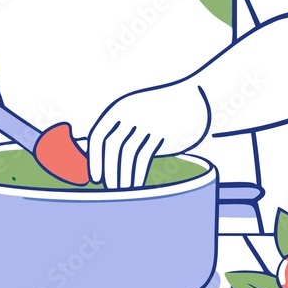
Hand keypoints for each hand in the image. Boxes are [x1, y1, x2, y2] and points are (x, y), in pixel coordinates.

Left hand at [87, 79, 210, 187]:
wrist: (193, 96)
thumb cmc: (161, 109)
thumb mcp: (136, 110)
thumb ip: (120, 128)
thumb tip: (104, 159)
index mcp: (119, 108)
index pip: (98, 136)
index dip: (94, 158)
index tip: (95, 177)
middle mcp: (130, 114)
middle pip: (111, 147)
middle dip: (108, 171)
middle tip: (109, 188)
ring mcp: (147, 122)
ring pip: (128, 154)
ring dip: (122, 176)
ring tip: (122, 191)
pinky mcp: (163, 132)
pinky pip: (144, 157)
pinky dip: (137, 174)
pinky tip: (136, 184)